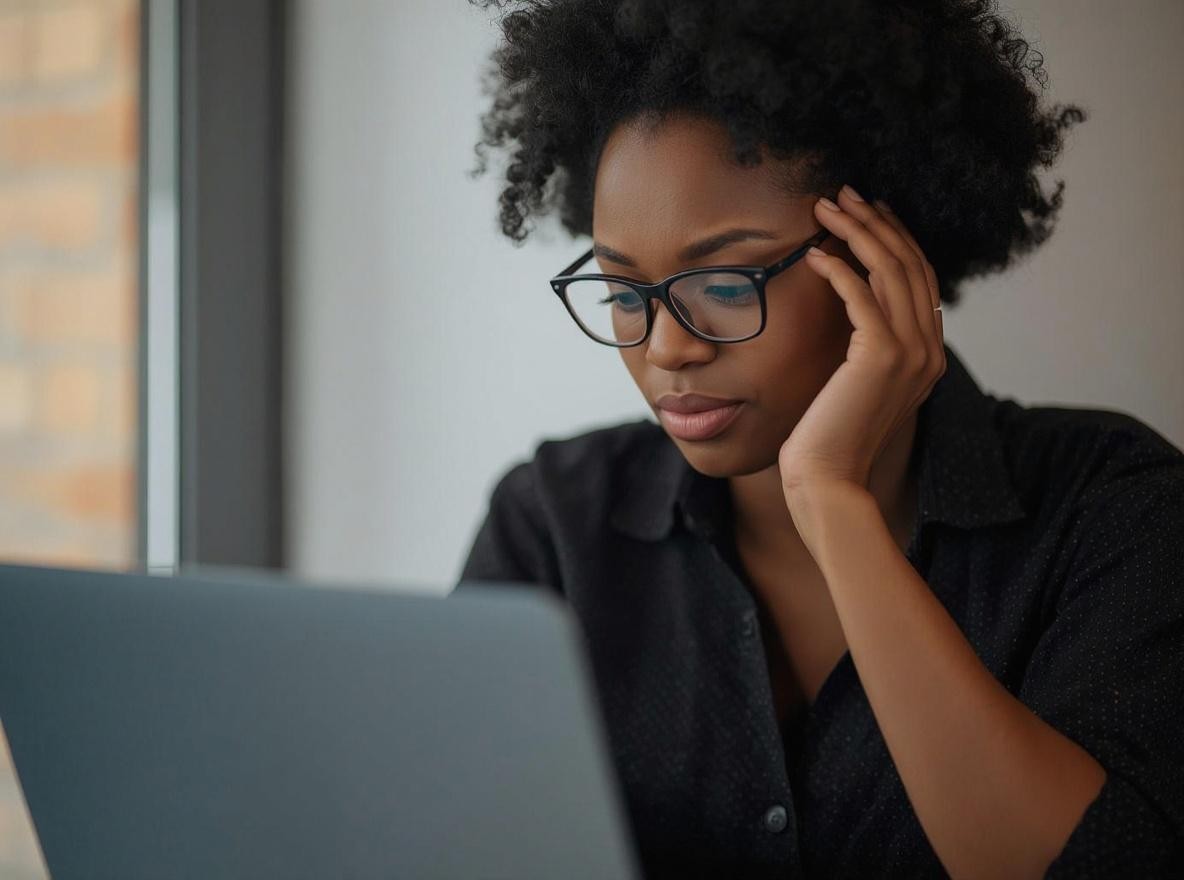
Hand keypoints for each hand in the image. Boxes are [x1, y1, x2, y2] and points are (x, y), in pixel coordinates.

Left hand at [778, 185, 945, 498]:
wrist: (828, 481)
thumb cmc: (829, 438)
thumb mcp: (857, 386)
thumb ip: (866, 350)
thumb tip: (848, 314)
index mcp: (928, 355)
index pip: (919, 279)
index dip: (895, 239)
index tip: (867, 211)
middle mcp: (929, 350)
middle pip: (909, 264)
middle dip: (876, 222)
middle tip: (844, 192)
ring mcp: (911, 353)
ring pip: (890, 271)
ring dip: (857, 232)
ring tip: (826, 207)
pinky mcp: (881, 357)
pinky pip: (862, 296)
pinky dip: (840, 269)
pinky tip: (815, 254)